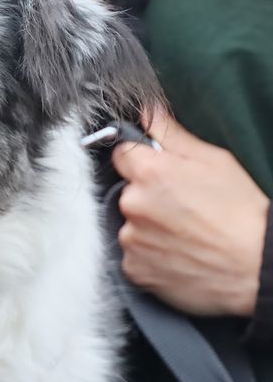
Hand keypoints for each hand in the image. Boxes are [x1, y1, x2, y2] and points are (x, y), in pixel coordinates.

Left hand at [111, 112, 269, 316]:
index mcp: (149, 172)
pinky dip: (151, 255)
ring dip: (150, 227)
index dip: (141, 159)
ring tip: (186, 234)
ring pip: (132, 225)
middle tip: (184, 207)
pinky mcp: (134, 270)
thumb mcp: (214, 160)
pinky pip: (135, 256)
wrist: (259, 266)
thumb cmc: (243, 212)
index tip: (159, 170)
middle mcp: (133, 204)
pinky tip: (179, 254)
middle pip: (128, 191)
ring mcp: (132, 239)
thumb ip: (171, 134)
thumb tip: (148, 112)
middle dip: (148, 195)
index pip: (122, 153)